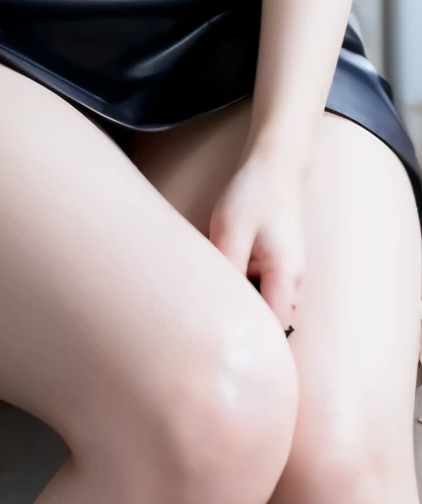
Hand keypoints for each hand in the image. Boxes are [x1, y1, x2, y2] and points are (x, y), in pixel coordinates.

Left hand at [208, 149, 305, 332]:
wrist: (274, 164)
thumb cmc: (253, 194)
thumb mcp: (229, 232)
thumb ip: (226, 273)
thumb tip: (216, 310)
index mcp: (287, 275)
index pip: (273, 328)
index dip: (250, 339)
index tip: (221, 340)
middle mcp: (295, 280)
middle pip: (268, 318)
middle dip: (242, 320)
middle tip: (208, 314)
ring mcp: (290, 272)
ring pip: (264, 302)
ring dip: (242, 299)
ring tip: (213, 289)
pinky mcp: (280, 263)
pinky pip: (263, 286)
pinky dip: (244, 284)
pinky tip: (225, 270)